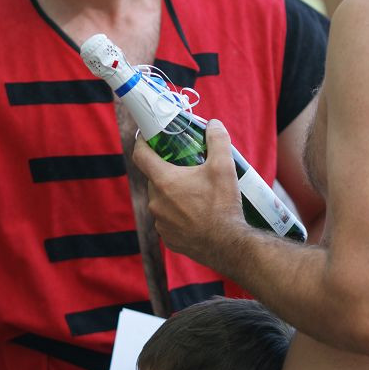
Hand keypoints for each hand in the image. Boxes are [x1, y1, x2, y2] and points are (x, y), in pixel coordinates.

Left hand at [133, 119, 246, 267]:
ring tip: (196, 194)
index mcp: (164, 181)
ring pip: (161, 200)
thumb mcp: (224, 167)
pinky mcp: (168, 238)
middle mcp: (156, 202)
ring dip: (173, 194)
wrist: (228, 245)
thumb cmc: (223, 205)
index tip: (149, 137)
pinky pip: (168, 220)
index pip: (140, 155)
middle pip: (154, 178)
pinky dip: (178, 214)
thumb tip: (213, 125)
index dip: (143, 142)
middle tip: (187, 167)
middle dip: (167, 170)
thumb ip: (218, 140)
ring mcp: (160, 222)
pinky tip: (196, 214)